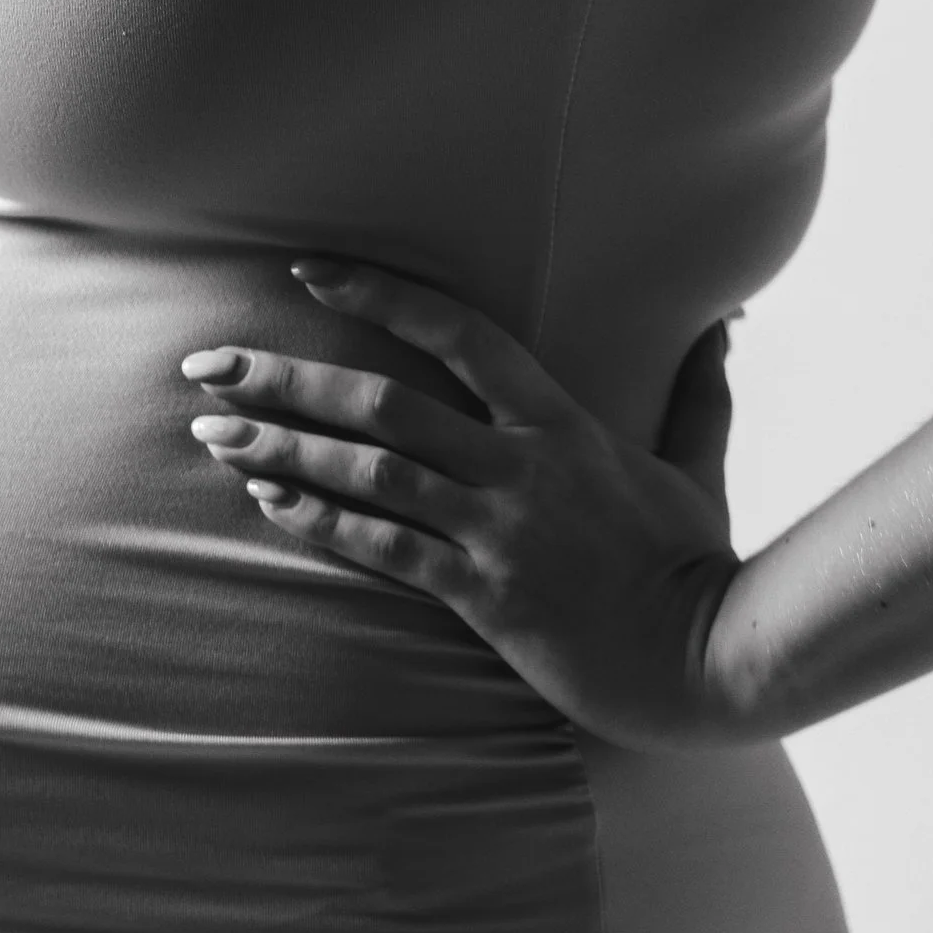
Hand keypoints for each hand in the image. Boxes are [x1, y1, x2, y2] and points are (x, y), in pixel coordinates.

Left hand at [183, 260, 761, 750]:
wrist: (706, 662)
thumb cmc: (696, 563)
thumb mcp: (698, 466)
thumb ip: (698, 392)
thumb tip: (724, 324)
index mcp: (562, 421)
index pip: (459, 331)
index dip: (379, 294)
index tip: (308, 270)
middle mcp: (519, 465)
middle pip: (383, 401)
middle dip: (288, 375)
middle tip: (208, 361)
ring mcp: (496, 530)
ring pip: (369, 471)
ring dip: (282, 446)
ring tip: (210, 429)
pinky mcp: (482, 595)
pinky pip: (384, 549)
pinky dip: (321, 520)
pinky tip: (268, 500)